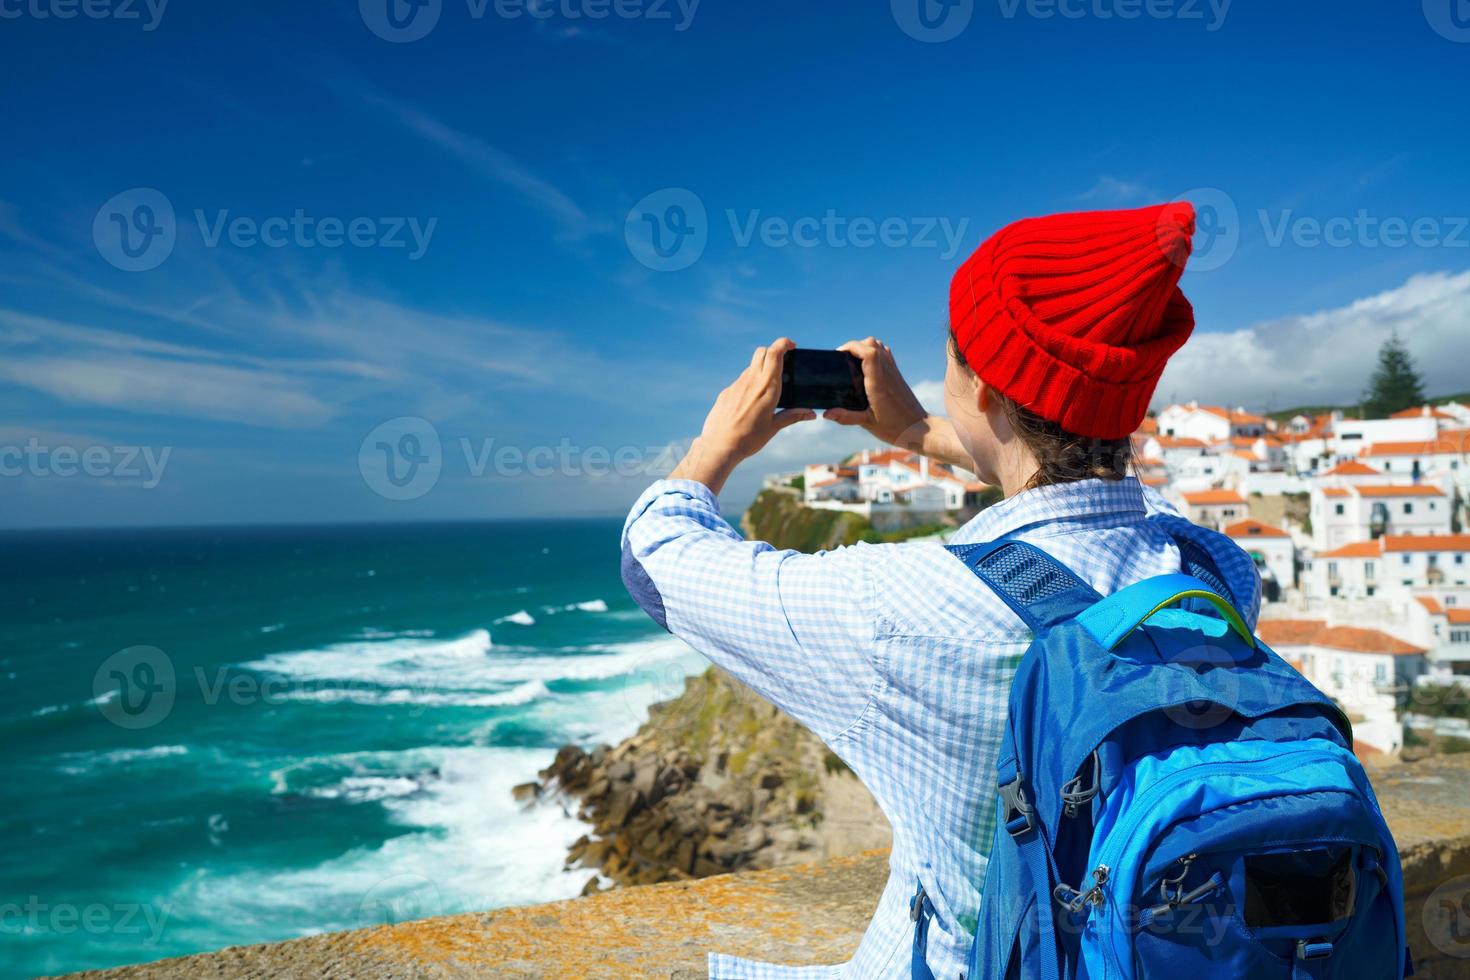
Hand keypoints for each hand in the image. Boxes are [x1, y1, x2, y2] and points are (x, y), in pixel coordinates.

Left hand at [669, 338, 814, 493]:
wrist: (719, 446)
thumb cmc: (749, 439)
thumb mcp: (774, 427)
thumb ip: (793, 416)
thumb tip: (811, 414)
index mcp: (767, 387)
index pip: (775, 353)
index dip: (783, 343)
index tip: (791, 345)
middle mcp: (751, 381)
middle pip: (762, 352)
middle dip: (773, 351)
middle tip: (782, 362)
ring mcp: (737, 385)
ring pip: (751, 367)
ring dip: (760, 370)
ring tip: (767, 388)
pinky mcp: (726, 392)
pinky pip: (740, 382)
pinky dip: (748, 384)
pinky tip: (750, 402)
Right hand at [824, 337, 928, 448]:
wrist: (919, 429)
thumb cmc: (894, 428)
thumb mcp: (867, 423)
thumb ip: (846, 417)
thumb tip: (826, 414)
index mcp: (878, 382)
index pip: (868, 352)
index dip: (852, 347)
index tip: (839, 354)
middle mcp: (887, 372)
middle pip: (872, 344)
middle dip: (854, 346)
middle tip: (841, 359)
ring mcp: (894, 372)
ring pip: (879, 346)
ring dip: (864, 347)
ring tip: (852, 361)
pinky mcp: (897, 374)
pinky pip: (885, 354)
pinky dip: (874, 352)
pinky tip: (866, 366)